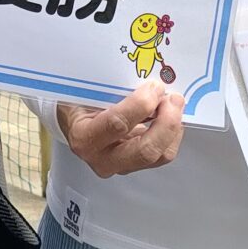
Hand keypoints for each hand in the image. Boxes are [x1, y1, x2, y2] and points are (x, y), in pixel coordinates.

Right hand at [56, 84, 183, 178]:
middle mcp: (102, 158)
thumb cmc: (78, 104)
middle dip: (167, 122)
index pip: (118, 124)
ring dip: (173, 128)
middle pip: (146, 150)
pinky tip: (168, 116)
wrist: (73, 123)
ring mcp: (120, 166)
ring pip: (160, 155)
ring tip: (172, 105)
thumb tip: (147, 82)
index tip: (154, 86)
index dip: (142, 104)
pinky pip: (163, 154)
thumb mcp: (86, 92)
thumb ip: (112, 89)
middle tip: (173, 99)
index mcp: (85, 137)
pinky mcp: (135, 165)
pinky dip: (172, 134)